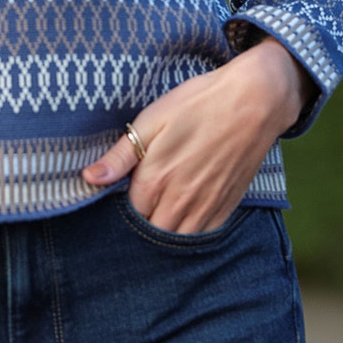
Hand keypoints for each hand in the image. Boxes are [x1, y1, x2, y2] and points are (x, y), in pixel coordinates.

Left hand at [81, 37, 316, 234]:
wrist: (254, 102)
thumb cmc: (198, 105)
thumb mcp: (151, 120)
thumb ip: (120, 156)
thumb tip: (89, 178)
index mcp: (155, 180)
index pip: (127, 213)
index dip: (121, 206)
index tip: (121, 194)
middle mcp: (179, 202)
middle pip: (151, 232)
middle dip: (142, 224)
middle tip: (140, 204)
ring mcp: (206, 208)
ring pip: (177, 240)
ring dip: (165, 233)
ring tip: (160, 213)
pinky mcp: (227, 207)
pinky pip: (203, 236)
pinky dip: (191, 234)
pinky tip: (185, 217)